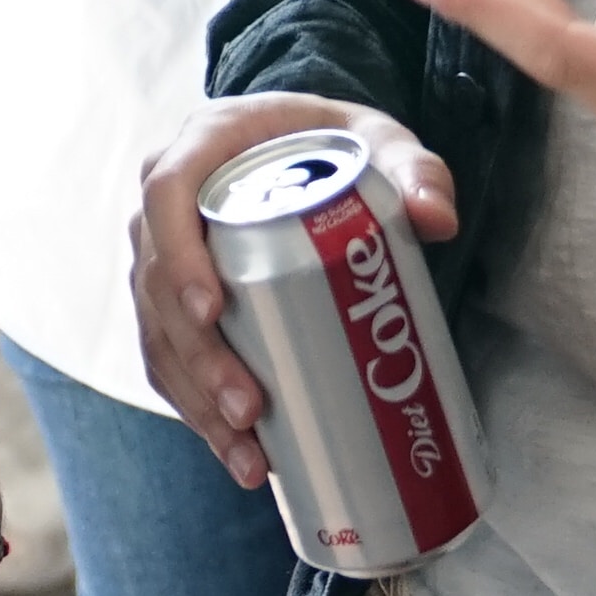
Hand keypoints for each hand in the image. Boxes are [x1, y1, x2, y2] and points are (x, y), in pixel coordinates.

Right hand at [127, 91, 452, 483]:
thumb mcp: (381, 141)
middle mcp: (168, 198)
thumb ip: (415, 170)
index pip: (167, 192)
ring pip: (158, 332)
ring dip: (196, 398)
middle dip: (198, 356)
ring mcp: (164, 252)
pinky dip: (197, 408)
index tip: (213, 311)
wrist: (310, 155)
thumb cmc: (337, 144)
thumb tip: (437, 220)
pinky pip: (169, 357)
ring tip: (248, 454)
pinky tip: (239, 453)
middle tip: (249, 407)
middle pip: (157, 281)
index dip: (179, 255)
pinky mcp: (175, 300)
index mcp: (207, 143)